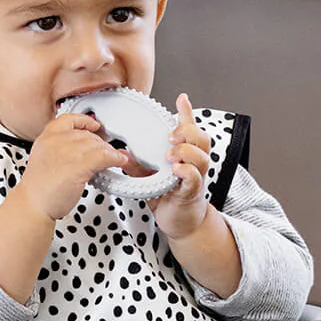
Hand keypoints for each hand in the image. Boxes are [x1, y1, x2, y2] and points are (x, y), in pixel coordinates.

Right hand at [15, 113, 126, 222]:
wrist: (34, 204)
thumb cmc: (39, 187)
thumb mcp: (45, 158)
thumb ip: (61, 148)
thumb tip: (82, 147)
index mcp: (46, 137)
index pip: (69, 119)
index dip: (85, 121)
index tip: (94, 125)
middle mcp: (56, 141)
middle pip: (87, 135)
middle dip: (99, 143)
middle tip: (105, 153)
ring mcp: (68, 152)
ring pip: (97, 145)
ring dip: (109, 152)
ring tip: (114, 158)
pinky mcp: (79, 165)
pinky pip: (104, 156)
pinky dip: (115, 158)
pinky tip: (118, 161)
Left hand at [150, 94, 211, 240]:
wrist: (180, 222)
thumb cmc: (166, 196)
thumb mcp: (148, 175)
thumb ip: (137, 163)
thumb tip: (119, 152)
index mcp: (184, 154)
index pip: (189, 128)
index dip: (187, 112)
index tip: (182, 98)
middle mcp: (194, 163)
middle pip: (201, 138)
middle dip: (187, 131)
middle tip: (170, 136)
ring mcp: (196, 177)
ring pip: (201, 157)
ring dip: (185, 152)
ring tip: (171, 155)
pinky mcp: (192, 193)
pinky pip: (195, 179)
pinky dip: (187, 172)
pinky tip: (177, 170)